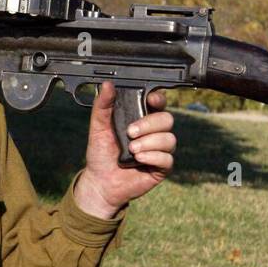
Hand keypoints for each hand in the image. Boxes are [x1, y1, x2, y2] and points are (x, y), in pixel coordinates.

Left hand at [73, 82, 175, 218]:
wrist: (100, 181)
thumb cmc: (100, 153)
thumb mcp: (98, 127)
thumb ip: (102, 106)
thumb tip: (107, 85)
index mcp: (141, 118)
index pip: (158, 103)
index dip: (158, 99)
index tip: (149, 100)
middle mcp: (153, 132)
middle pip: (167, 119)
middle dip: (149, 124)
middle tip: (130, 132)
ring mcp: (159, 150)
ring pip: (169, 139)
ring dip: (149, 143)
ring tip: (132, 149)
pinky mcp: (161, 167)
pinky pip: (167, 159)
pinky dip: (153, 157)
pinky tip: (139, 159)